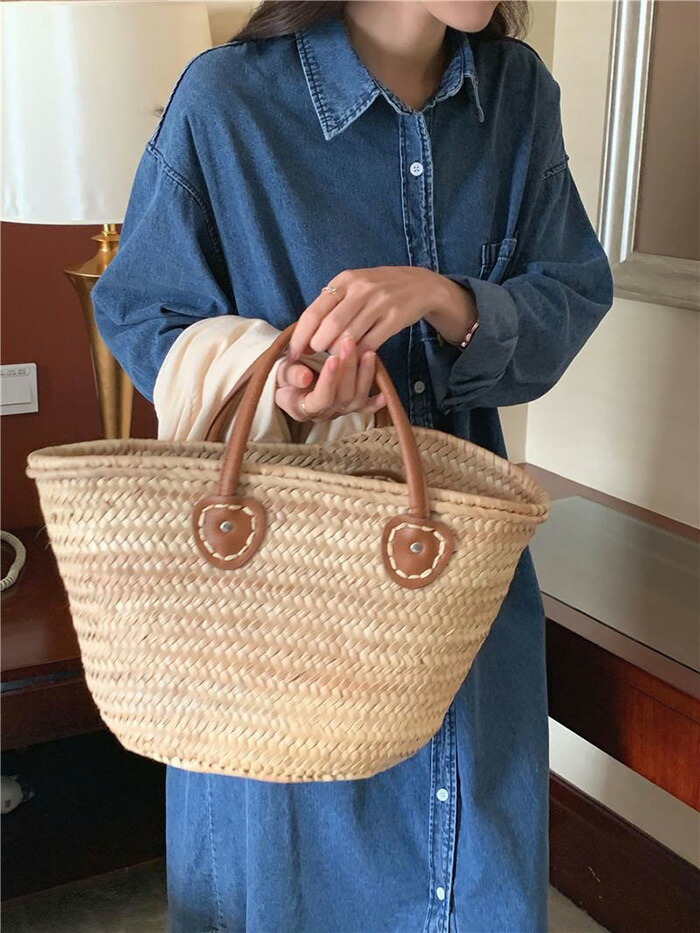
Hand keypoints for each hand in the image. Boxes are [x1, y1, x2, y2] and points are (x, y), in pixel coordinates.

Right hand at [275, 335, 384, 422]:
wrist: (289, 381)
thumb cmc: (285, 374)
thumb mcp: (280, 372)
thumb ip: (290, 375)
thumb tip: (304, 377)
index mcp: (303, 408)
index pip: (321, 398)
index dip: (329, 380)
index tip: (333, 358)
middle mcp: (324, 413)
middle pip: (343, 396)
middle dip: (348, 369)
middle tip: (350, 342)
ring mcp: (339, 411)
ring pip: (356, 399)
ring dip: (365, 376)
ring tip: (369, 352)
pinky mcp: (350, 407)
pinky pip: (365, 408)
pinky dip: (376, 403)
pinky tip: (385, 393)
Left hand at [287, 266, 476, 359]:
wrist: (421, 285)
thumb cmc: (380, 289)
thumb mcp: (355, 285)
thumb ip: (333, 303)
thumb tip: (305, 331)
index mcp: (345, 280)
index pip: (314, 311)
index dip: (301, 336)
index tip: (293, 353)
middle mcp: (361, 289)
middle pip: (329, 325)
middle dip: (318, 347)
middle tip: (314, 358)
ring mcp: (379, 303)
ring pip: (349, 336)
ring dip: (338, 353)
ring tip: (333, 360)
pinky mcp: (394, 319)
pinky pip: (370, 344)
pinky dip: (359, 355)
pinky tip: (354, 359)